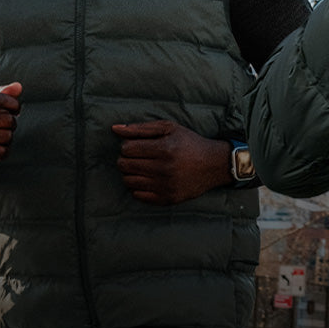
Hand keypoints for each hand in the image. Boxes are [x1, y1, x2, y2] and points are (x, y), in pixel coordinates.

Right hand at [0, 82, 21, 176]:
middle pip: (4, 119)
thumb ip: (0, 94)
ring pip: (4, 136)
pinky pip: (0, 152)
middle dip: (12, 122)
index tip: (15, 109)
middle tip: (8, 126)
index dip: (13, 103)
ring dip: (9, 137)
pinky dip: (5, 150)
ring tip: (3, 137)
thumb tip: (18, 86)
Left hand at [113, 120, 231, 204]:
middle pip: (124, 165)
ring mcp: (165, 186)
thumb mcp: (169, 128)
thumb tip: (114, 129)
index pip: (126, 149)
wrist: (214, 165)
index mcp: (164, 149)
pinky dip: (138, 187)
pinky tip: (148, 179)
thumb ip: (140, 128)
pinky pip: (138, 195)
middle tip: (138, 157)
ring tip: (142, 168)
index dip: (127, 146)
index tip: (137, 146)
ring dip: (131, 173)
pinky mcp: (167, 199)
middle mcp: (164, 169)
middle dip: (126, 159)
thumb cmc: (189, 143)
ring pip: (128, 181)